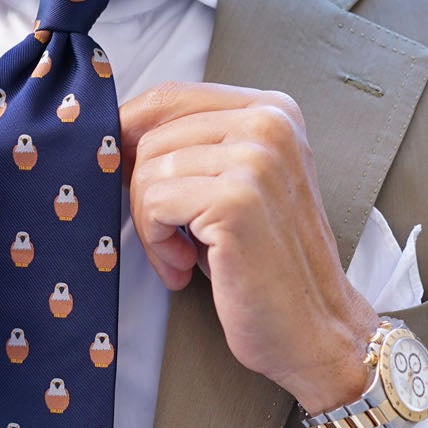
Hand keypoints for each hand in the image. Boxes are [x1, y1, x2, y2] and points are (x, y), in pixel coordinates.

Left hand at [119, 82, 384, 427]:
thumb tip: (113, 134)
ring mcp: (256, 159)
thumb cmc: (264, 265)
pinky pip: (153, 204)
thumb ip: (192, 148)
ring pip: (146, 169)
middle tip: (173, 241)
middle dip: (144, 193)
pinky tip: (186, 268)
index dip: (131, 139)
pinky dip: (157, 245)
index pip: (169, 97)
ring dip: (150, 225)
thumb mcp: (232, 188)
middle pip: (151, 135)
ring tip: (184, 257)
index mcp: (273, 110)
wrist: (314, 330)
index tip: (127, 182)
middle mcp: (270, 123)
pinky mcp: (236, 201)